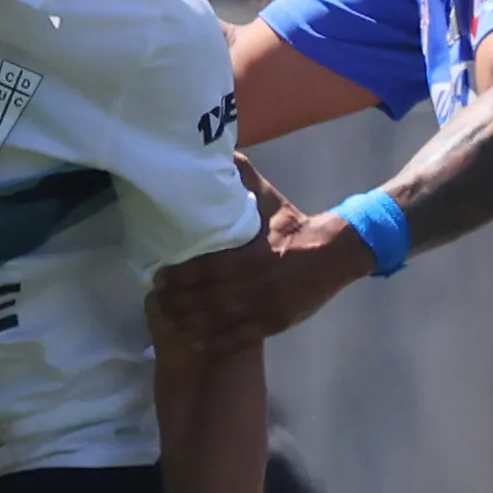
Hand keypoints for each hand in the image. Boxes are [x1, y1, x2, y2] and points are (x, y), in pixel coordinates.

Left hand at [144, 157, 369, 351]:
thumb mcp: (270, 199)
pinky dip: (216, 340)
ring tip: (170, 321)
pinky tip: (197, 340)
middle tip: (157, 301)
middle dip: (178, 303)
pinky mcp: (274, 323)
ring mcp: (266, 307)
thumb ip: (244, 178)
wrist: (334, 253)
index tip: (159, 277)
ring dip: (191, 323)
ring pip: (220, 321)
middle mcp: (256, 285)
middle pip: (207, 300)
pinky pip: (240, 337)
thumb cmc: (294, 225)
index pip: (206, 271)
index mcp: (252, 255)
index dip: (179, 277)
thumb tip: (224, 151)